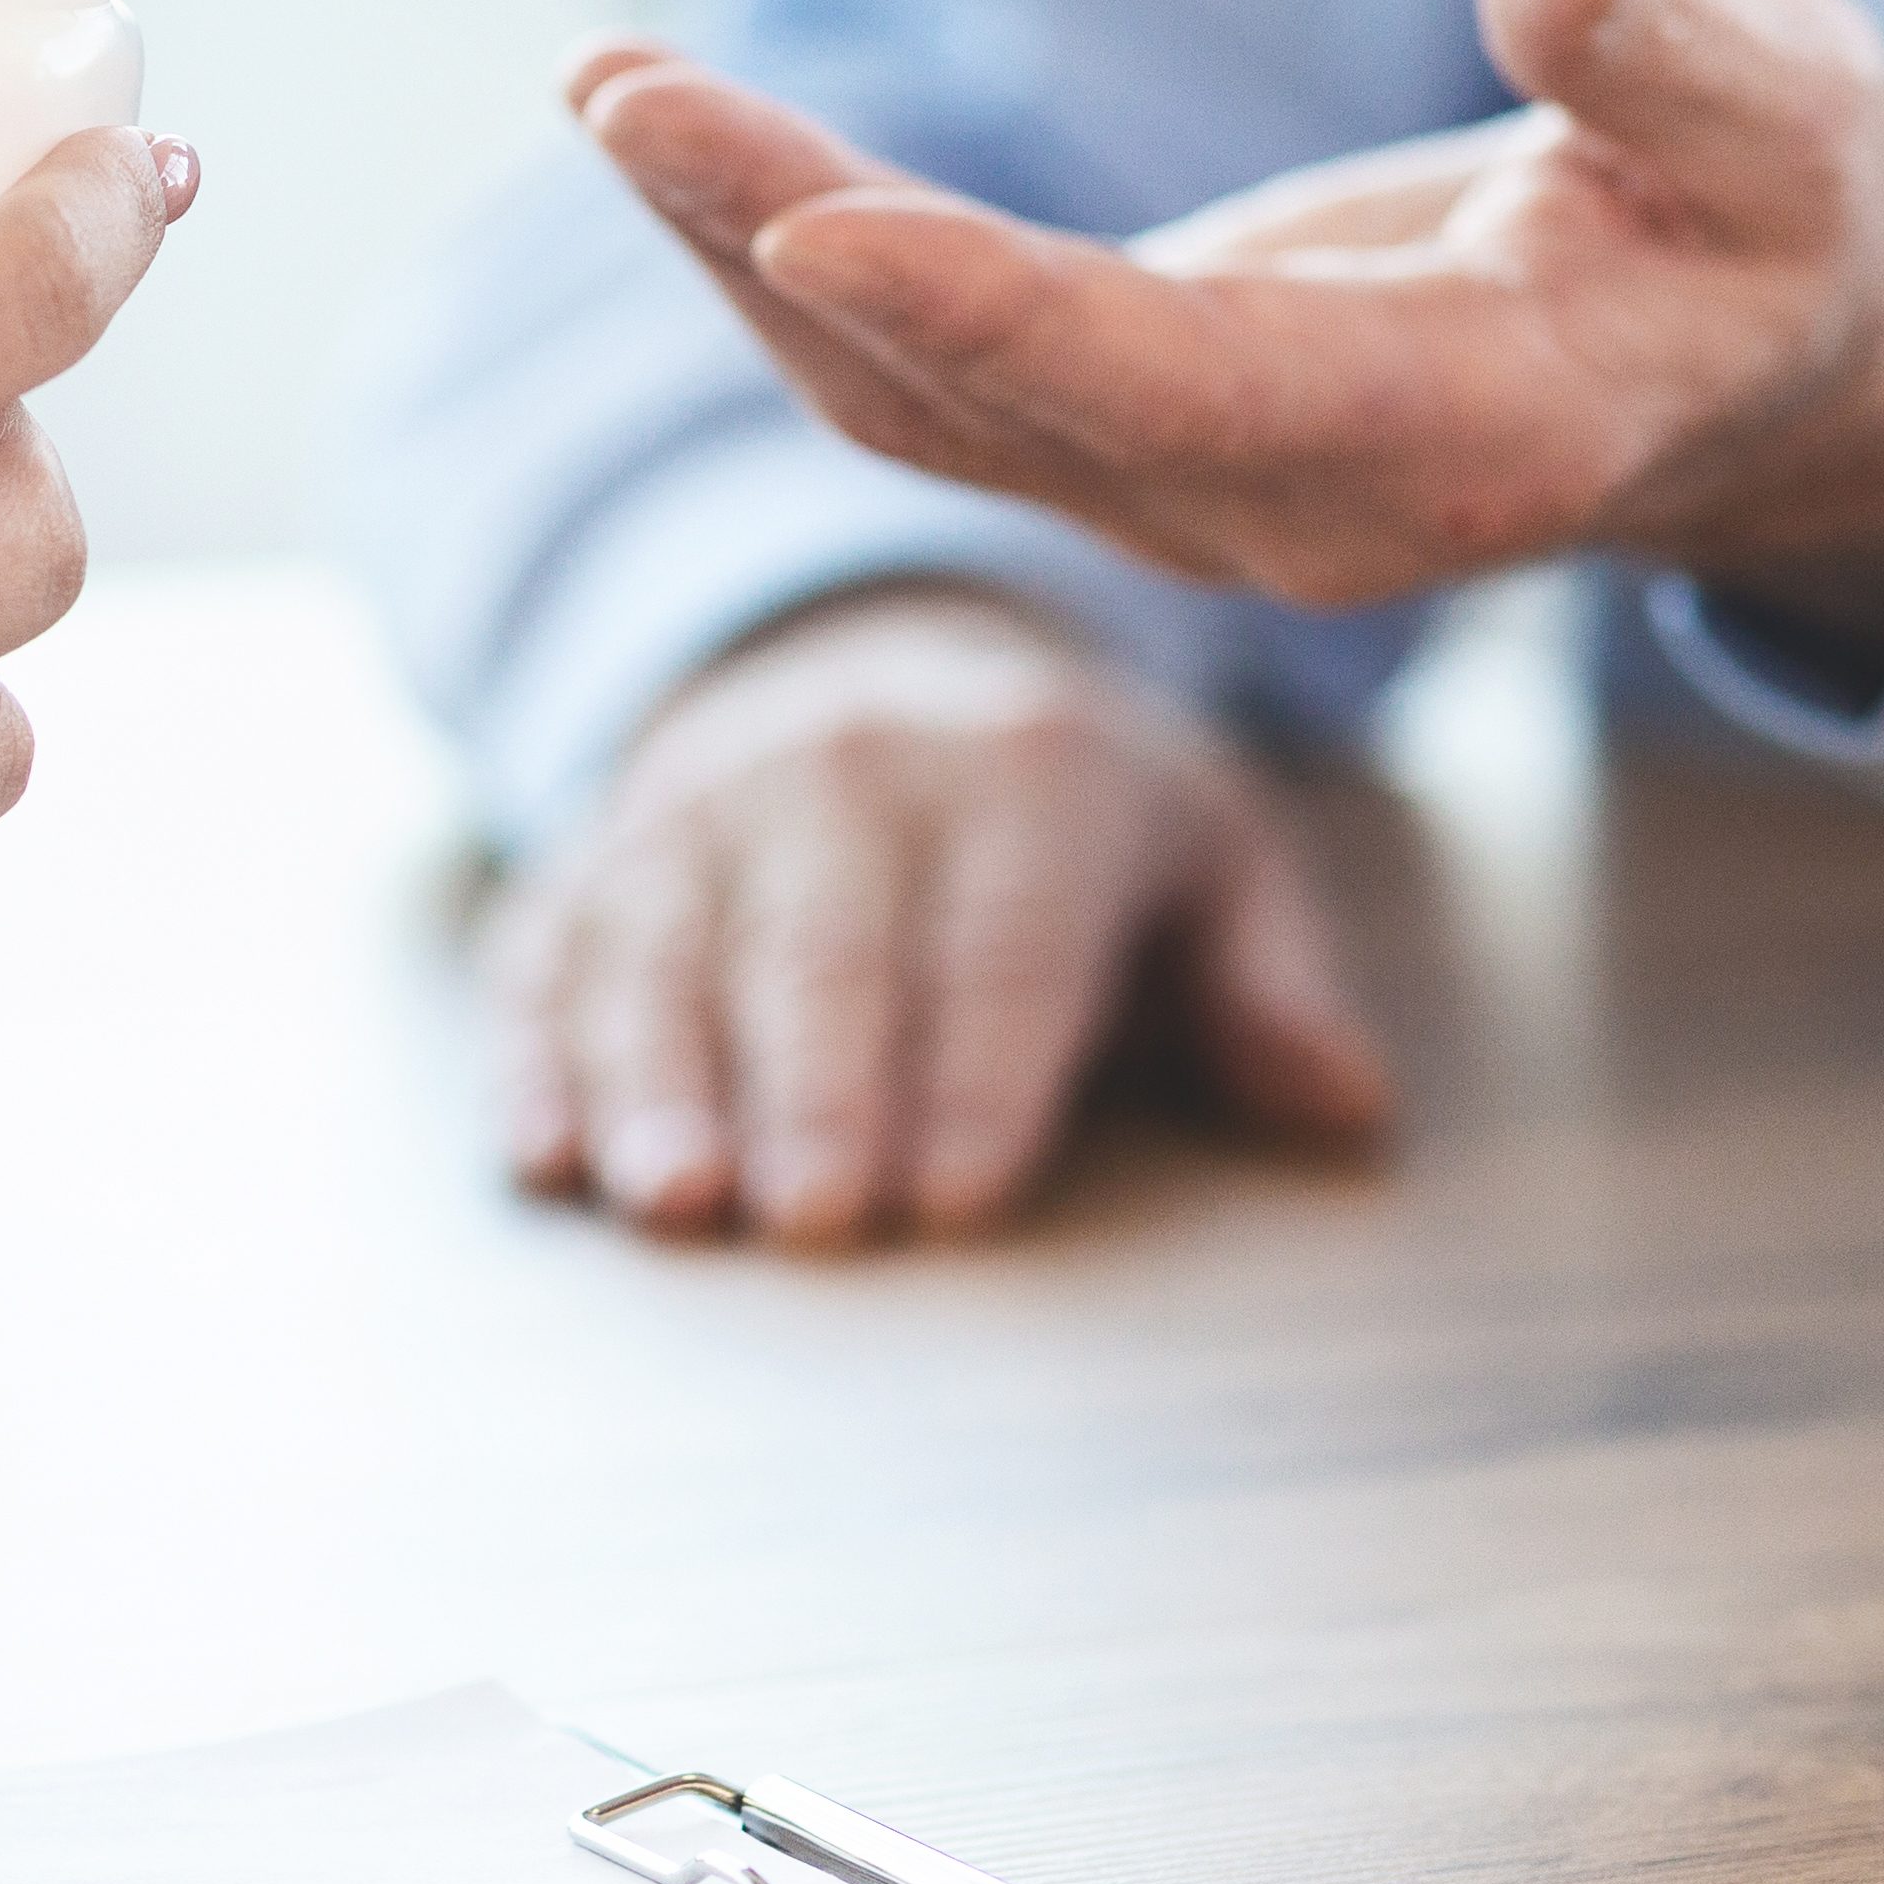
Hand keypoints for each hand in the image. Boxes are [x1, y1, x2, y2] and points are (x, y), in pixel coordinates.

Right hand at [484, 585, 1386, 1246]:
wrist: (876, 661)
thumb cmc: (1065, 817)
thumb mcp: (1201, 855)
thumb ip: (1266, 984)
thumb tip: (1348, 1112)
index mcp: (1023, 765)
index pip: (1006, 934)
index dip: (983, 1066)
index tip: (963, 1193)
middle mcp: (846, 763)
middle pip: (827, 944)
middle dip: (820, 1087)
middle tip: (819, 1221)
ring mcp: (703, 805)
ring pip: (670, 948)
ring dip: (660, 1079)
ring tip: (676, 1200)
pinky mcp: (597, 852)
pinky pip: (548, 949)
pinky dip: (534, 1052)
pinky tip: (540, 1153)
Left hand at [570, 0, 1883, 673]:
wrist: (1774, 374)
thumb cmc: (1790, 219)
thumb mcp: (1796, 116)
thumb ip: (1664, 44)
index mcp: (1454, 442)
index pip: (1167, 384)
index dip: (978, 310)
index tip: (800, 220)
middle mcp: (1287, 506)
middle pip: (980, 399)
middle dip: (781, 246)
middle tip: (618, 87)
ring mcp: (1194, 489)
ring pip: (915, 404)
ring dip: (746, 252)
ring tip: (610, 86)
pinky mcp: (1135, 432)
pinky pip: (923, 375)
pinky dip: (794, 265)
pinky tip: (690, 150)